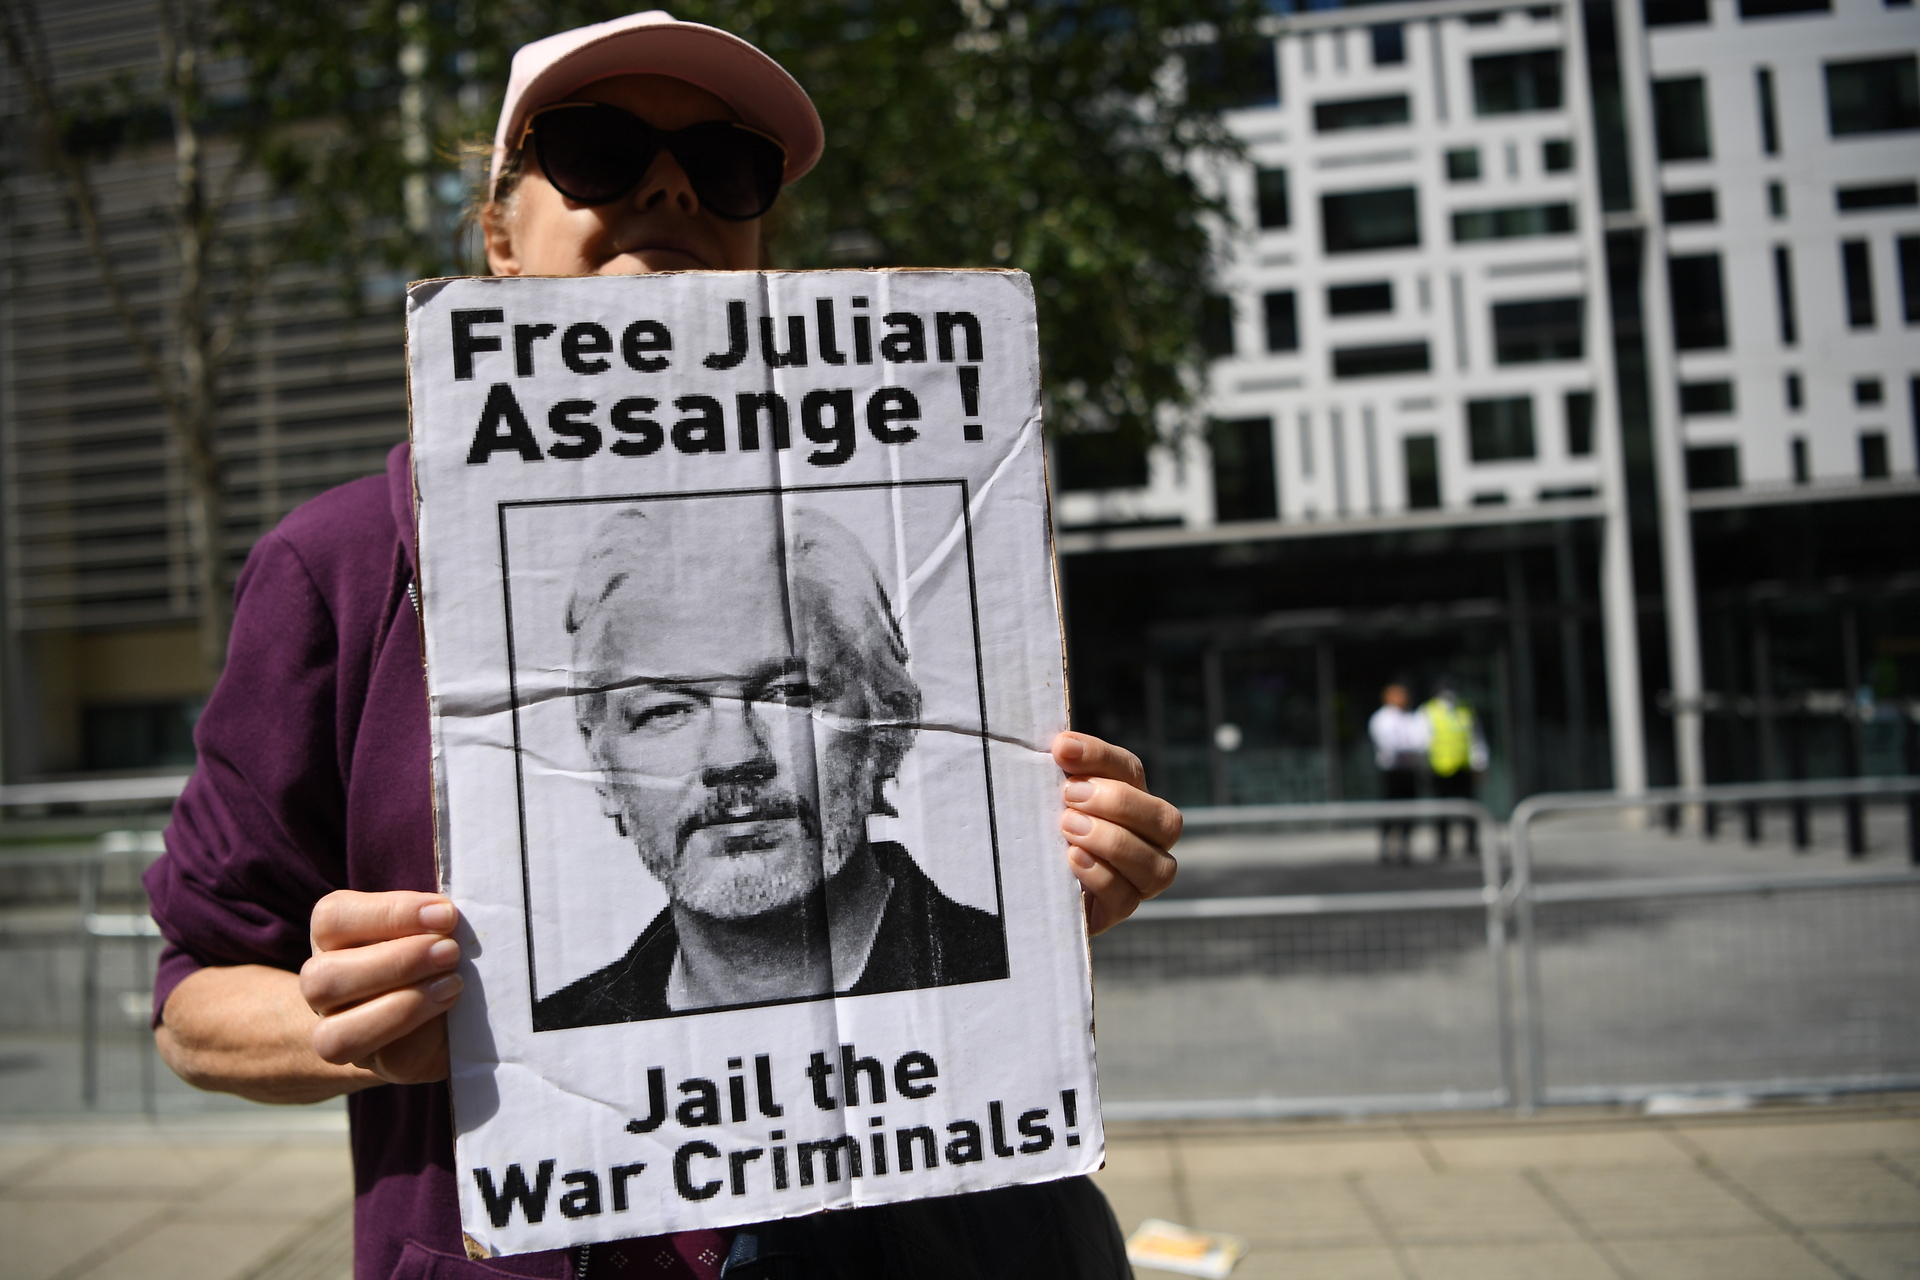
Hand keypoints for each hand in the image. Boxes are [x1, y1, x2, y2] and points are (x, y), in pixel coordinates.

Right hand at [301, 890, 461, 1084]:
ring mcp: (340, 1032)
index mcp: (332, 938)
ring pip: (335, 1035)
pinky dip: (424, 1032)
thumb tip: (450, 915)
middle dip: (396, 962)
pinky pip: (389, 1058)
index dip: (389, 914)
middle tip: (450, 951)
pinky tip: (452, 1007)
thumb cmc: (432, 951)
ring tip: (453, 983)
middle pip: (323, 977)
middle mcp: (324, 987)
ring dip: (402, 1005)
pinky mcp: (378, 1063)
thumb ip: (431, 920)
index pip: (333, 918)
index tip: (445, 913)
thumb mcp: (428, 926)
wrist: (437, 1012)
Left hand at [1054, 732, 1180, 934]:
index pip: (1130, 771)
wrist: (1026, 883)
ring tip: (1069, 828)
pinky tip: (1072, 859)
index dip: (1100, 756)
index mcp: (1133, 800)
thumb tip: (1062, 745)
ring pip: (1156, 865)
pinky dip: (1101, 875)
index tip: (1063, 748)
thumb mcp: (1049, 798)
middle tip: (1070, 796)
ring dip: (1112, 841)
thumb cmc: (1042, 830)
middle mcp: (1149, 840)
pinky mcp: (1120, 910)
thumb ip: (1062, 774)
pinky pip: (1126, 897)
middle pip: (1164, 819)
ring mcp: (1141, 880)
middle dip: (1118, 803)